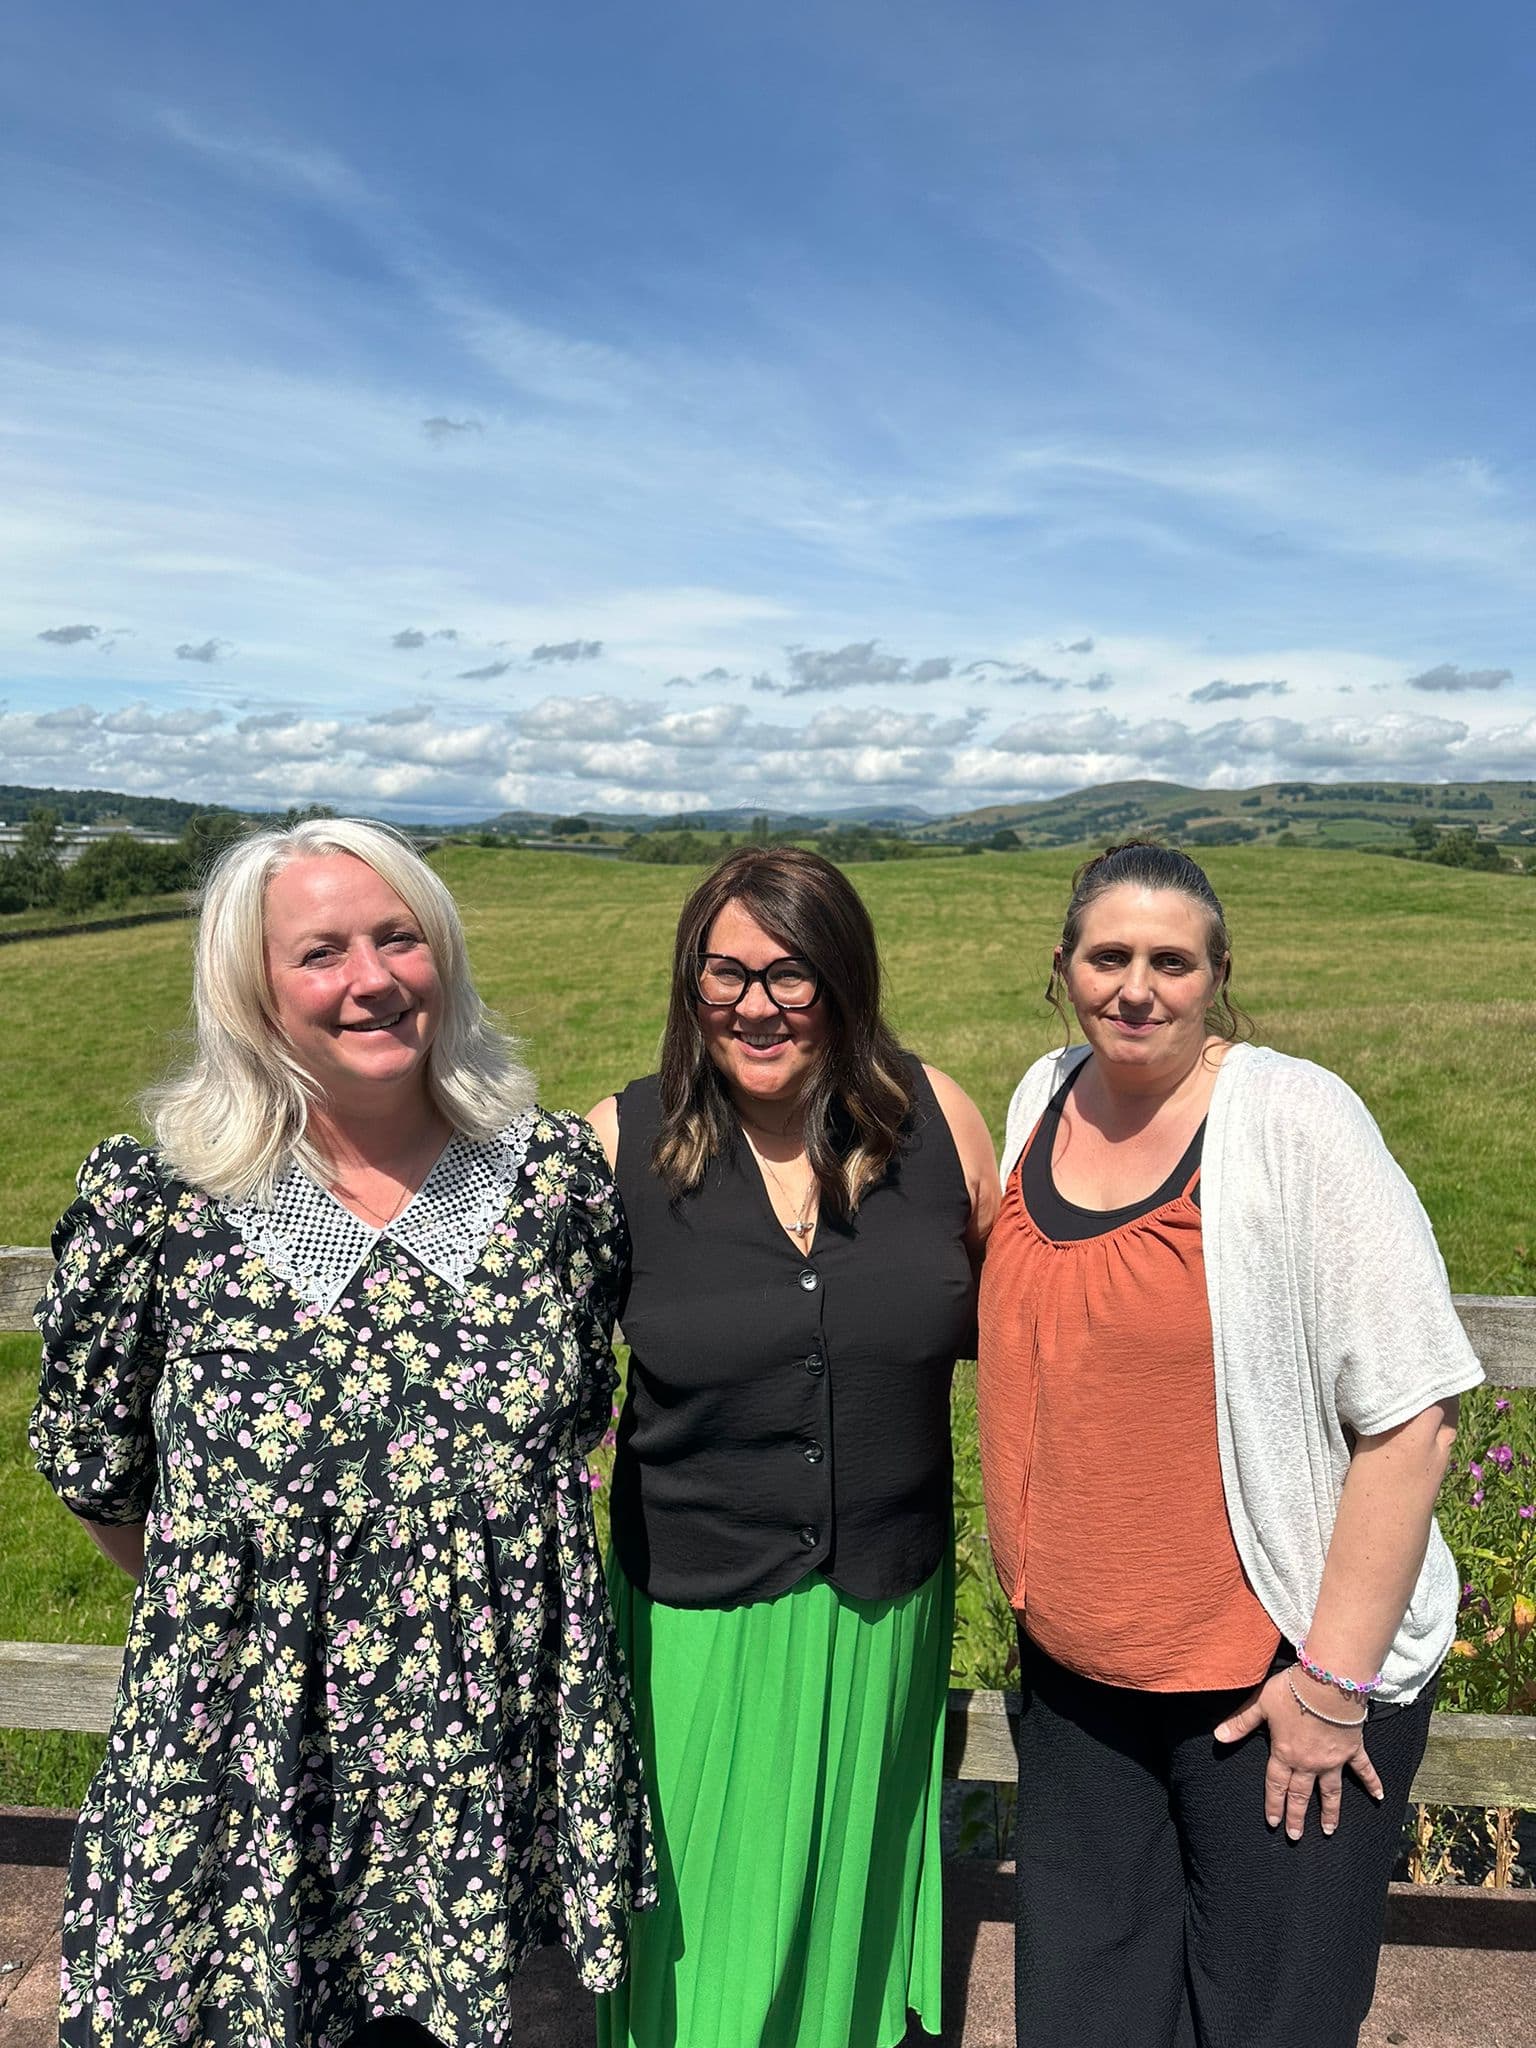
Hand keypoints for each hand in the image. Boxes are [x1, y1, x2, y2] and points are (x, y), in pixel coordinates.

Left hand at [1213, 1667, 1384, 1838]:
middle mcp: (1309, 1763)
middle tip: (1295, 1836)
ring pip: (1330, 1792)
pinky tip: (1380, 1797)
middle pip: (1301, 1794)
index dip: (1274, 1804)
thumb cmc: (1292, 1691)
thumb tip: (1218, 1737)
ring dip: (1330, 1812)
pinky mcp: (1353, 1749)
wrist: (1329, 1683)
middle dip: (1296, 1816)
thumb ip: (1241, 1722)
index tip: (1273, 1823)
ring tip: (1328, 1830)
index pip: (1276, 1785)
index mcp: (1285, 1753)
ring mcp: (1333, 1760)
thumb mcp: (1260, 1703)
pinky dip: (1372, 1783)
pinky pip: (1364, 1770)